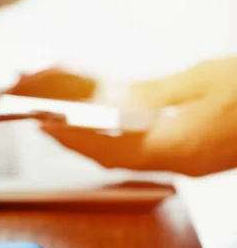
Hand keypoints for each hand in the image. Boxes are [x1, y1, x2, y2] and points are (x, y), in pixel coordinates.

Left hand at [35, 58, 236, 176]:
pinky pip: (147, 156)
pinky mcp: (196, 159)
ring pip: (128, 160)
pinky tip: (111, 128)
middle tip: (48, 124)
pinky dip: (121, 143)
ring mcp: (189, 165)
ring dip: (96, 143)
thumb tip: (111, 100)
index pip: (108, 150)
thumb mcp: (201, 82)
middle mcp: (180, 165)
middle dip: (77, 142)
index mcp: (178, 148)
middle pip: (114, 160)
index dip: (73, 139)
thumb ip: (152, 95)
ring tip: (69, 124)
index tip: (46, 125)